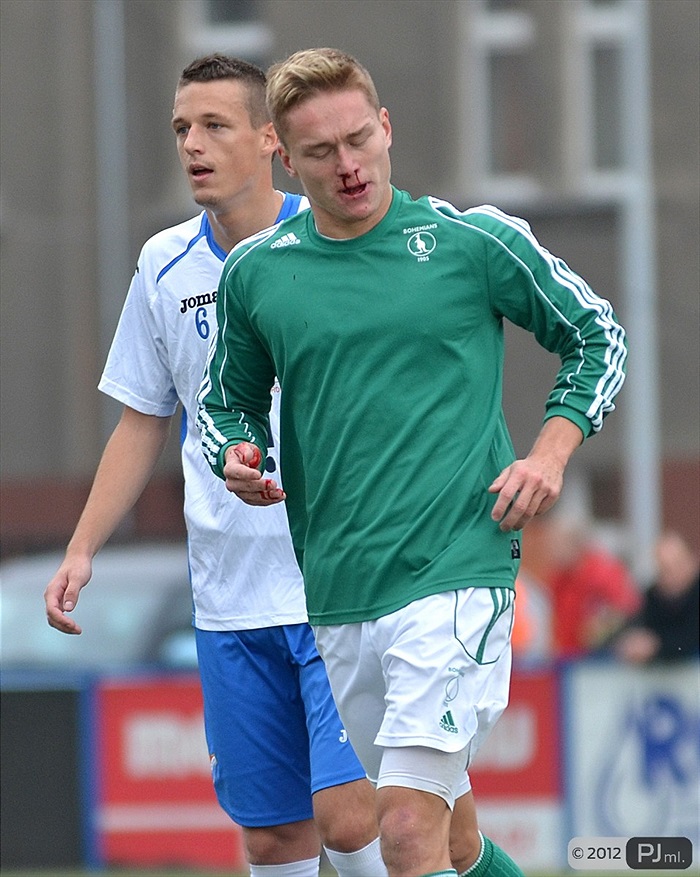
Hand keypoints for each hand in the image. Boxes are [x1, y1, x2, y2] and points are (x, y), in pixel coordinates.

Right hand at [44, 554, 92, 634]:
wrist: (78, 559)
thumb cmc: (78, 567)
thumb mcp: (78, 578)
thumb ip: (72, 593)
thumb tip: (68, 610)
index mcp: (52, 591)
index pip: (52, 611)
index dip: (62, 620)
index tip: (73, 625)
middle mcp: (50, 596)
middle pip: (52, 617)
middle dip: (63, 626)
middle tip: (78, 630)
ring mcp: (54, 599)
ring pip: (54, 618)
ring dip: (63, 626)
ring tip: (77, 630)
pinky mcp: (59, 600)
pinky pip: (58, 615)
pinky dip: (65, 622)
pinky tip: (73, 626)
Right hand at [223, 442, 285, 505]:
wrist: (241, 462)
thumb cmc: (243, 455)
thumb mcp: (244, 447)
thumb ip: (245, 451)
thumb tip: (245, 456)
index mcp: (230, 469)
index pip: (236, 472)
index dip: (247, 474)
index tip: (258, 474)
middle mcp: (233, 483)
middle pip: (244, 487)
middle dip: (260, 487)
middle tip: (272, 484)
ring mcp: (240, 492)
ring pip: (252, 497)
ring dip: (267, 497)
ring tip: (279, 493)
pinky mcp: (248, 497)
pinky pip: (258, 502)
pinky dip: (269, 500)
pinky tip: (278, 497)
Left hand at [489, 416, 582, 530]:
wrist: (550, 459)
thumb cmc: (526, 467)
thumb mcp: (511, 469)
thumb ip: (500, 480)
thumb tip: (491, 491)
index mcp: (519, 473)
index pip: (507, 493)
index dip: (500, 507)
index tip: (494, 517)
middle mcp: (533, 480)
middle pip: (520, 507)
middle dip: (510, 521)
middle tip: (503, 528)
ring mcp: (545, 488)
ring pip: (531, 512)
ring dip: (520, 522)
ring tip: (514, 526)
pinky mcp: (554, 494)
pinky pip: (540, 510)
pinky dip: (532, 515)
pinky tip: (527, 515)